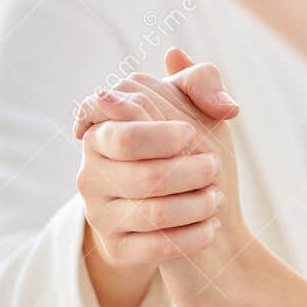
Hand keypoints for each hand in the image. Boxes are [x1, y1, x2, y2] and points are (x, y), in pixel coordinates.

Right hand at [74, 61, 231, 269]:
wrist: (192, 215)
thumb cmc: (191, 153)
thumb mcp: (199, 111)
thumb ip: (199, 80)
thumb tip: (177, 58)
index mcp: (102, 130)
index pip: (120, 131)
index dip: (159, 134)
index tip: (189, 134)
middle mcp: (90, 171)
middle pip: (146, 175)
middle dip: (191, 171)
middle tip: (213, 167)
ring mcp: (98, 212)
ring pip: (155, 213)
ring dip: (198, 205)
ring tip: (216, 198)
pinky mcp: (114, 249)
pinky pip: (156, 248)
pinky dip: (194, 237)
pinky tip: (212, 226)